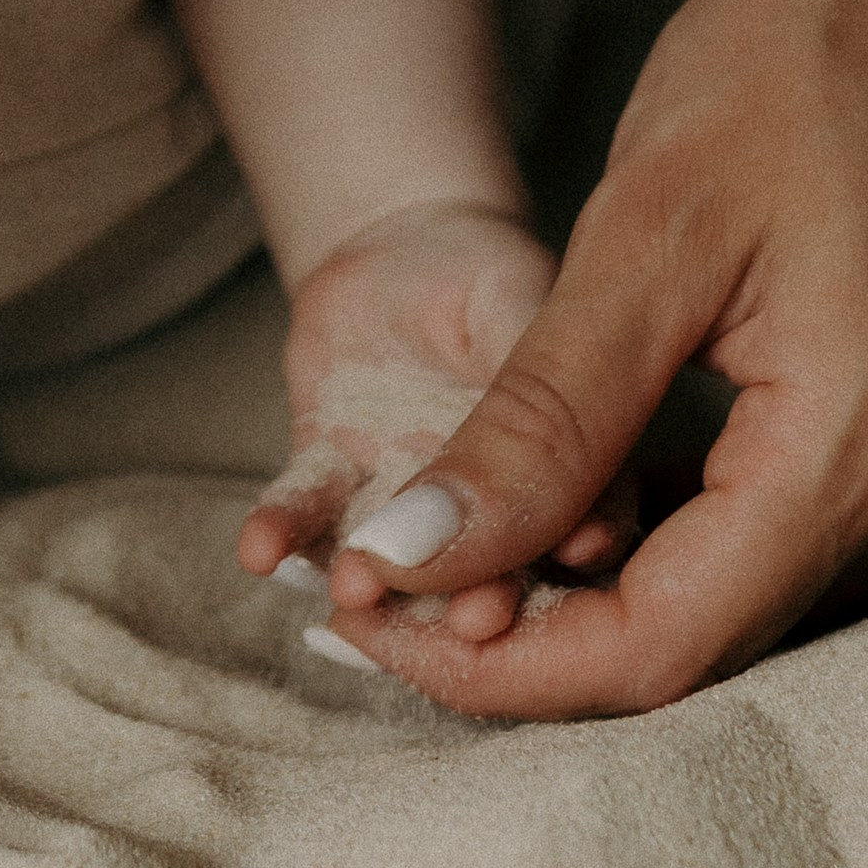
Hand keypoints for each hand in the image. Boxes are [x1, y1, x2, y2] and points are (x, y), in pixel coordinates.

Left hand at [238, 202, 630, 644]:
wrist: (403, 247)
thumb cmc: (503, 276)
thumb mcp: (537, 317)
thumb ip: (550, 411)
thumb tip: (573, 533)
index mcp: (586, 501)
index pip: (606, 562)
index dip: (588, 595)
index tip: (567, 573)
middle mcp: (498, 531)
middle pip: (501, 595)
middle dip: (479, 615)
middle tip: (457, 620)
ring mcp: (416, 518)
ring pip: (401, 570)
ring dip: (379, 586)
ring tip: (350, 585)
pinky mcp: (342, 486)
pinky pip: (312, 515)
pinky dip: (288, 529)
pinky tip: (262, 549)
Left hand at [315, 0, 867, 716]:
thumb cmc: (788, 64)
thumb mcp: (646, 234)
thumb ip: (542, 417)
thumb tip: (417, 558)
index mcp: (856, 447)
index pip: (663, 646)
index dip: (502, 663)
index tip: (366, 621)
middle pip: (689, 641)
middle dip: (519, 639)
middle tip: (367, 601)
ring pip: (708, 596)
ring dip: (559, 596)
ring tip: (414, 557)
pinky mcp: (867, 428)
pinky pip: (735, 532)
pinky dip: (618, 538)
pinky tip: (522, 505)